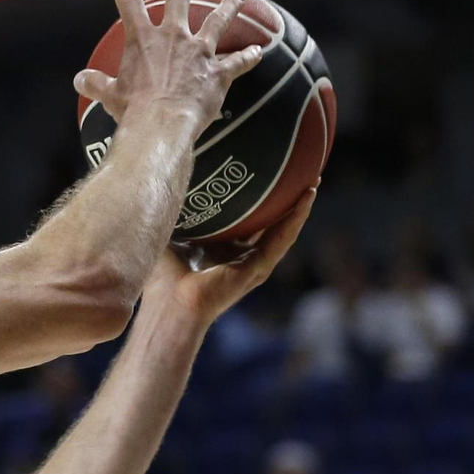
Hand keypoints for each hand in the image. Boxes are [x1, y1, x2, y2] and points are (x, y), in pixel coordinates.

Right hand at [74, 0, 262, 137]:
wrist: (162, 125)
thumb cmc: (132, 111)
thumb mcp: (109, 96)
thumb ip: (95, 83)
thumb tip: (80, 79)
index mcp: (142, 40)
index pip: (128, 2)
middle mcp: (173, 37)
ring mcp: (198, 52)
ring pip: (216, 22)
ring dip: (228, 7)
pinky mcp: (217, 73)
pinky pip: (235, 63)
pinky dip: (247, 58)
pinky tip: (257, 52)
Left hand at [143, 187, 315, 329]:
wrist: (169, 303)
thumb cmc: (162, 273)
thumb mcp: (169, 231)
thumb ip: (173, 207)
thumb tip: (166, 172)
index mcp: (217, 249)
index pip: (242, 220)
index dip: (254, 198)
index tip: (261, 171)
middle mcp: (238, 256)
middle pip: (268, 223)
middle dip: (283, 199)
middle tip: (297, 171)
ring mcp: (251, 264)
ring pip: (282, 229)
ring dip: (299, 206)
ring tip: (312, 179)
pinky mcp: (259, 269)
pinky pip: (282, 238)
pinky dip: (296, 218)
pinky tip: (307, 197)